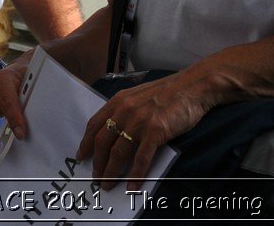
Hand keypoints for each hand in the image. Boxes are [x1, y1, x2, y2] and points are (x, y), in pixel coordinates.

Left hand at [77, 71, 213, 191]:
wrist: (192, 87)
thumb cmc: (167, 92)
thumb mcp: (138, 95)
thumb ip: (124, 110)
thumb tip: (113, 132)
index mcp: (118, 101)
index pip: (94, 124)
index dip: (86, 143)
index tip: (82, 156)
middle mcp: (125, 110)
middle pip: (103, 141)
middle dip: (97, 163)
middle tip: (96, 177)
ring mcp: (140, 121)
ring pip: (118, 152)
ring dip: (111, 172)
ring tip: (108, 185)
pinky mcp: (155, 131)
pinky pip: (141, 158)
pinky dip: (135, 175)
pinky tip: (132, 186)